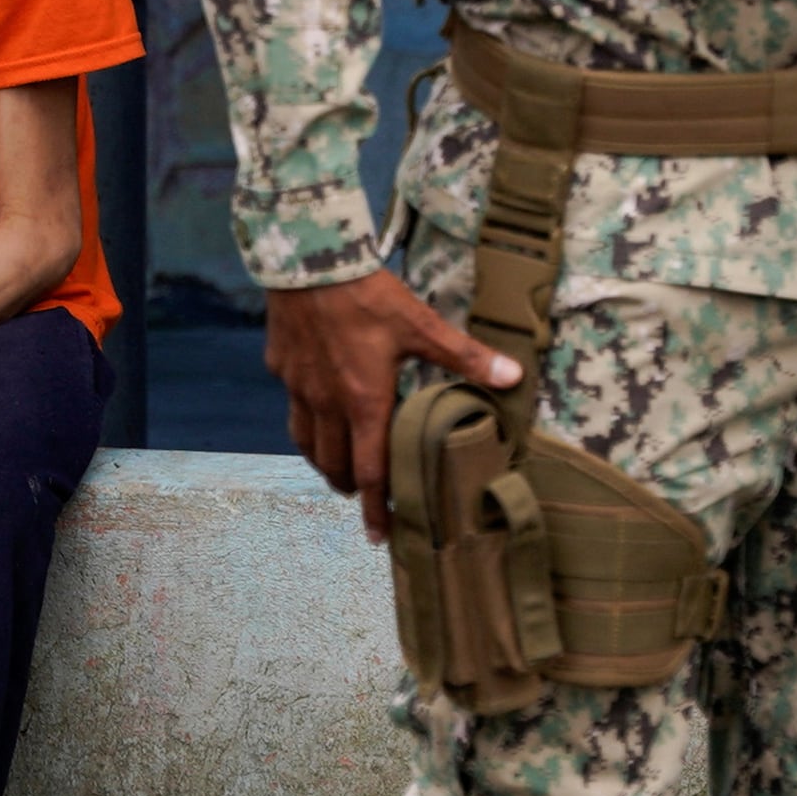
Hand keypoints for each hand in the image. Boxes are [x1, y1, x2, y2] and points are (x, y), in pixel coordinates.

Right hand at [262, 270, 515, 543]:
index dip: (376, 508)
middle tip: (366, 497)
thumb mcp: (421, 324)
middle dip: (351, 488)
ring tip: (338, 468)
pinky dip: (306, 424)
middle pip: (335, 466)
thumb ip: (465, 356)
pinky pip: (293, 408)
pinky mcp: (282, 368)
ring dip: (325, 463)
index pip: (370, 472)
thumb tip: (514, 376)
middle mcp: (328, 404)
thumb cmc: (367, 295)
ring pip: (308, 443)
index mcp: (365, 402)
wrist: (308, 260)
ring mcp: (300, 388)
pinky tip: (315, 411)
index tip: (380, 535)